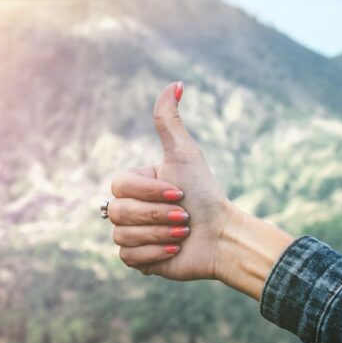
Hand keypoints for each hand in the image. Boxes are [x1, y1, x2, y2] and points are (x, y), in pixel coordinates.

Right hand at [108, 81, 234, 280]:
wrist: (223, 236)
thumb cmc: (205, 194)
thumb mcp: (184, 154)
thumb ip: (169, 121)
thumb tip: (176, 83)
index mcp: (133, 183)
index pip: (119, 186)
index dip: (148, 192)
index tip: (179, 193)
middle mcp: (127, 207)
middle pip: (119, 212)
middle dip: (157, 215)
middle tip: (185, 217)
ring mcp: (130, 234)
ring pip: (123, 236)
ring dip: (160, 234)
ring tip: (183, 234)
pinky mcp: (137, 259)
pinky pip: (128, 257)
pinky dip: (156, 253)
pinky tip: (175, 249)